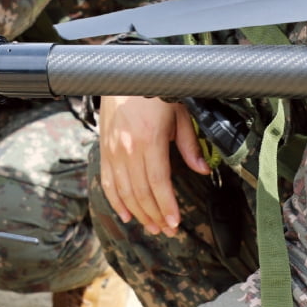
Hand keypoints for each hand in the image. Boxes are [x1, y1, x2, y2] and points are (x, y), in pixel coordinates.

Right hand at [98, 96, 209, 235]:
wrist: (122, 75)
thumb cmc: (155, 92)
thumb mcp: (179, 113)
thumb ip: (189, 145)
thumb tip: (203, 170)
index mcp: (149, 140)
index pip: (158, 182)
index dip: (166, 206)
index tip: (175, 223)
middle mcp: (128, 148)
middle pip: (141, 192)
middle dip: (154, 215)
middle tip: (167, 231)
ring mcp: (113, 150)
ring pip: (124, 191)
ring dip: (138, 212)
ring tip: (152, 227)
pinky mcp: (104, 149)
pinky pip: (107, 181)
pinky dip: (115, 201)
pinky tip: (126, 215)